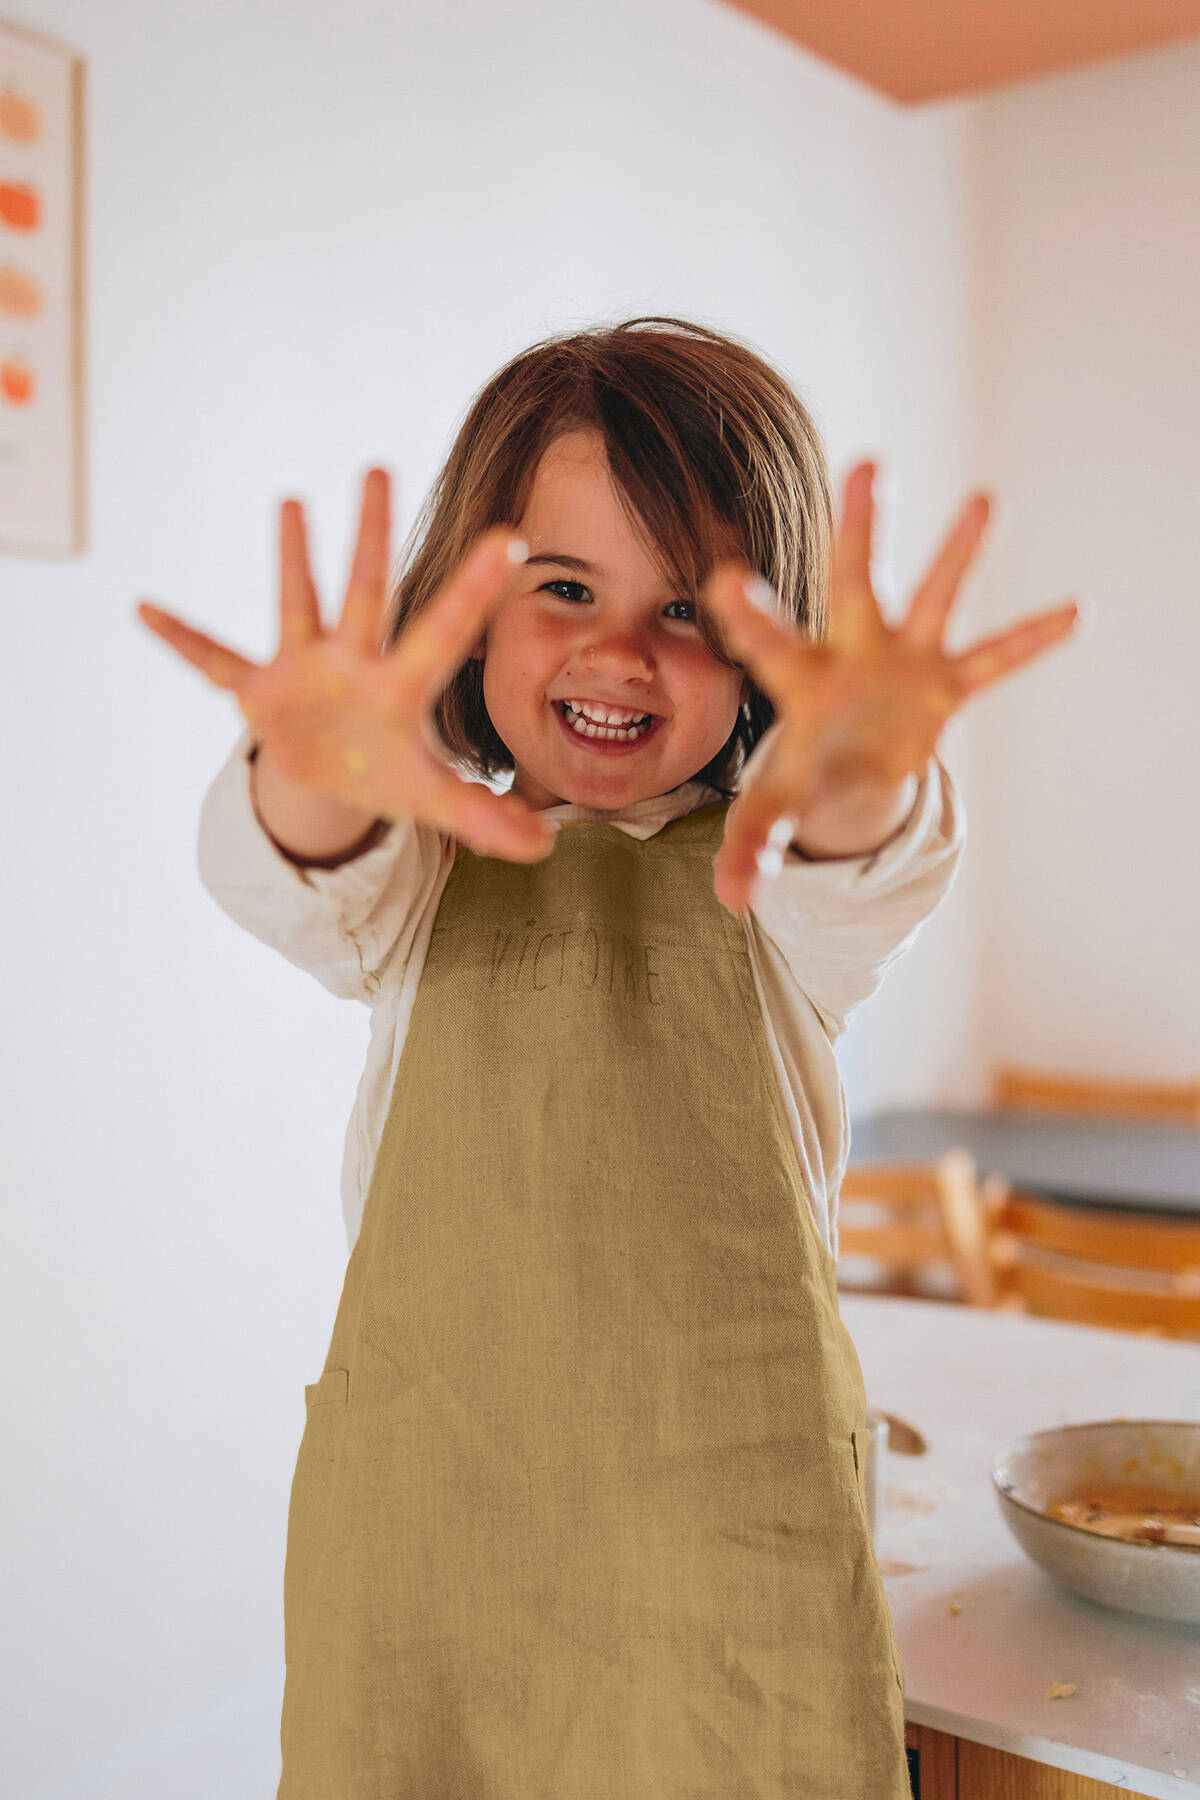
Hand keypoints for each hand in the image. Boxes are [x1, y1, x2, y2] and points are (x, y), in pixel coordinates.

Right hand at [135, 468, 555, 860]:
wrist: (330, 778)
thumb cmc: (387, 771)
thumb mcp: (432, 798)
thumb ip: (484, 817)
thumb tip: (542, 848)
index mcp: (401, 685)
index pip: (444, 630)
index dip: (472, 590)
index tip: (509, 539)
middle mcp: (355, 662)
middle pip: (369, 590)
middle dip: (372, 535)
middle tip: (380, 467)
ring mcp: (305, 669)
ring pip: (299, 601)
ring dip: (293, 556)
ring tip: (293, 501)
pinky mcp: (259, 690)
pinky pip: (214, 662)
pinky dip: (181, 640)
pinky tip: (145, 610)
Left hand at [701, 459, 1085, 911]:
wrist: (848, 771)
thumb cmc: (804, 769)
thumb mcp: (775, 806)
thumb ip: (750, 843)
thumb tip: (729, 898)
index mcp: (800, 678)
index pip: (768, 641)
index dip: (747, 615)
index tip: (721, 578)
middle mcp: (851, 652)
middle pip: (851, 583)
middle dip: (859, 528)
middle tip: (867, 463)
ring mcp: (902, 662)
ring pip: (932, 597)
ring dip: (958, 554)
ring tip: (987, 500)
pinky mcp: (944, 684)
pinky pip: (994, 660)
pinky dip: (1031, 640)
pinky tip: (1077, 610)